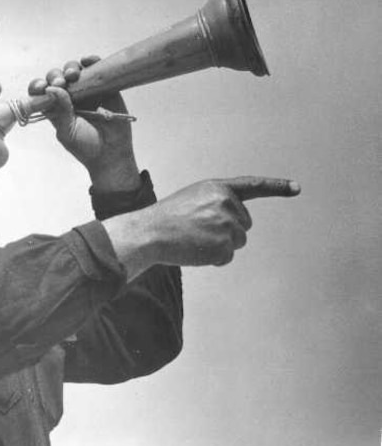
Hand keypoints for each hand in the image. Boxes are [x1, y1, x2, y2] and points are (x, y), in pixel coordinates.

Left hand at [28, 57, 139, 191]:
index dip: (39, 86)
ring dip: (71, 68)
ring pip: (74, 70)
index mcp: (55, 109)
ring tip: (74, 75)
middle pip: (56, 77)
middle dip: (55, 76)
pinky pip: (96, 69)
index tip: (42, 87)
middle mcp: (69, 98)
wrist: (111, 153)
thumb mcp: (67, 132)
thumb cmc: (86, 147)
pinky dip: (91, 61)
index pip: (41, 92)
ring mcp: (86, 91)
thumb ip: (60, 111)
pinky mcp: (103, 87)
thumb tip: (51, 89)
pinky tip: (88, 61)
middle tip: (61, 82)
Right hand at [102, 176, 300, 276]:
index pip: (253, 186)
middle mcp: (227, 203)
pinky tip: (195, 250)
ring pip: (237, 241)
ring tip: (194, 239)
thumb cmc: (167, 218)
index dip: (277, 187)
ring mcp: (226, 224)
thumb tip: (239, 226)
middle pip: (244, 224)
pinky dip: (213, 258)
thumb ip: (218, 203)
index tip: (297, 188)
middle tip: (198, 230)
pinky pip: (226, 257)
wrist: (149, 233)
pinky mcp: (223, 245)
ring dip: (219, 245)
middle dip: (227, 230)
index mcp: (219, 188)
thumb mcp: (194, 198)